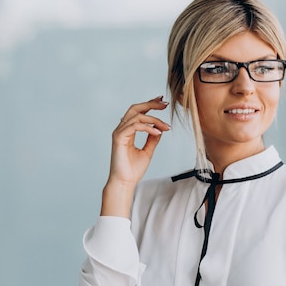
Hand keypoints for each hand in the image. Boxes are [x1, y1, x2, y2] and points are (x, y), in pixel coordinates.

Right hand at [100, 96, 170, 216]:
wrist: (125, 182)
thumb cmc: (133, 170)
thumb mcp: (147, 151)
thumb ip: (152, 139)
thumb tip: (159, 129)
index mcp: (127, 131)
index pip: (138, 112)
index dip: (150, 105)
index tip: (162, 102)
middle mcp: (122, 130)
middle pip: (135, 108)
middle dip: (151, 104)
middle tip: (164, 104)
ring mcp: (119, 133)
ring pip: (137, 116)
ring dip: (154, 119)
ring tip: (166, 127)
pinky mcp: (119, 138)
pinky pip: (135, 126)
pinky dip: (148, 127)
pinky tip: (158, 132)